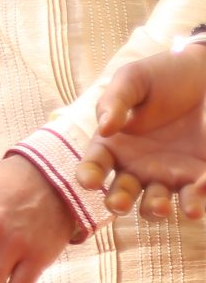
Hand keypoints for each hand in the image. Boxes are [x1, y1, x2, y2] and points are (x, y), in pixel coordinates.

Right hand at [75, 46, 205, 218]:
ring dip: (155, 210)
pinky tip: (200, 186)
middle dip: (118, 202)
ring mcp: (169, 173)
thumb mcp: (133, 79)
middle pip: (121, 193)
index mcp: (115, 146)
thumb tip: (104, 127)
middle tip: (120, 204)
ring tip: (162, 208)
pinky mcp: (200, 175)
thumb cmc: (164, 75)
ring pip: (156, 203)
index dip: (88, 176)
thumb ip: (115, 100)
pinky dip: (197, 196)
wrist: (205, 72)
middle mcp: (137, 166)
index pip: (94, 166)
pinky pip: (196, 193)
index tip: (90, 181)